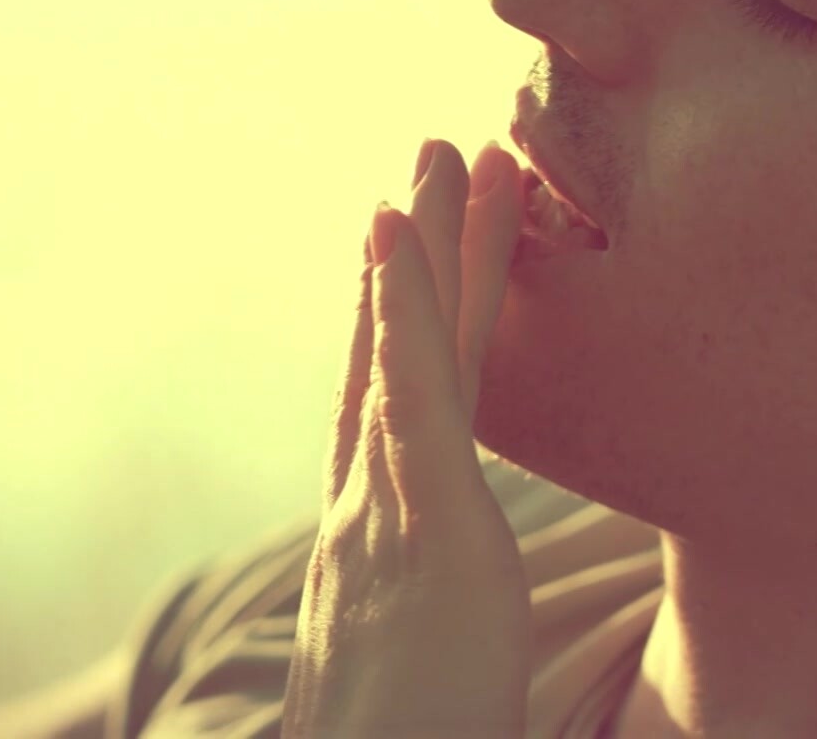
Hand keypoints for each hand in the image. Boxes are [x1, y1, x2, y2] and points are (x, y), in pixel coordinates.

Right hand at [281, 139, 530, 738]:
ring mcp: (386, 517)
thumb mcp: (421, 668)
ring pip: (409, 354)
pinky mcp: (424, 535)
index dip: (402, 322)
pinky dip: (406, 314)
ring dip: (423, 247)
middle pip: (397, 355)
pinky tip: (399, 236)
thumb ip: (426, 612)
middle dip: (415, 255)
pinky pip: (415, 403)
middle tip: (430, 156)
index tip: (411, 247)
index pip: (395, 408)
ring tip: (438, 147)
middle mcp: (368, 514)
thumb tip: (448, 601)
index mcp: (378, 543)